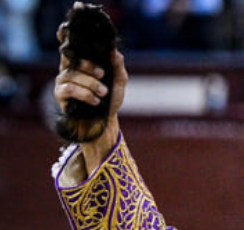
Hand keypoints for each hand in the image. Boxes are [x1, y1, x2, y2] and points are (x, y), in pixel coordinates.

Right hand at [53, 2, 127, 168]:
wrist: (105, 123)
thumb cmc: (110, 101)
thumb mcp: (118, 83)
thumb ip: (118, 67)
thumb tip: (116, 53)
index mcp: (82, 63)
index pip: (71, 46)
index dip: (67, 36)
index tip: (67, 28)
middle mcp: (69, 69)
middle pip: (71, 58)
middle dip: (88, 65)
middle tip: (102, 74)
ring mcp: (63, 81)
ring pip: (72, 75)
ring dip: (91, 84)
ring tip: (103, 93)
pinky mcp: (61, 95)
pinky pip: (69, 89)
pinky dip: (85, 94)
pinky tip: (95, 100)